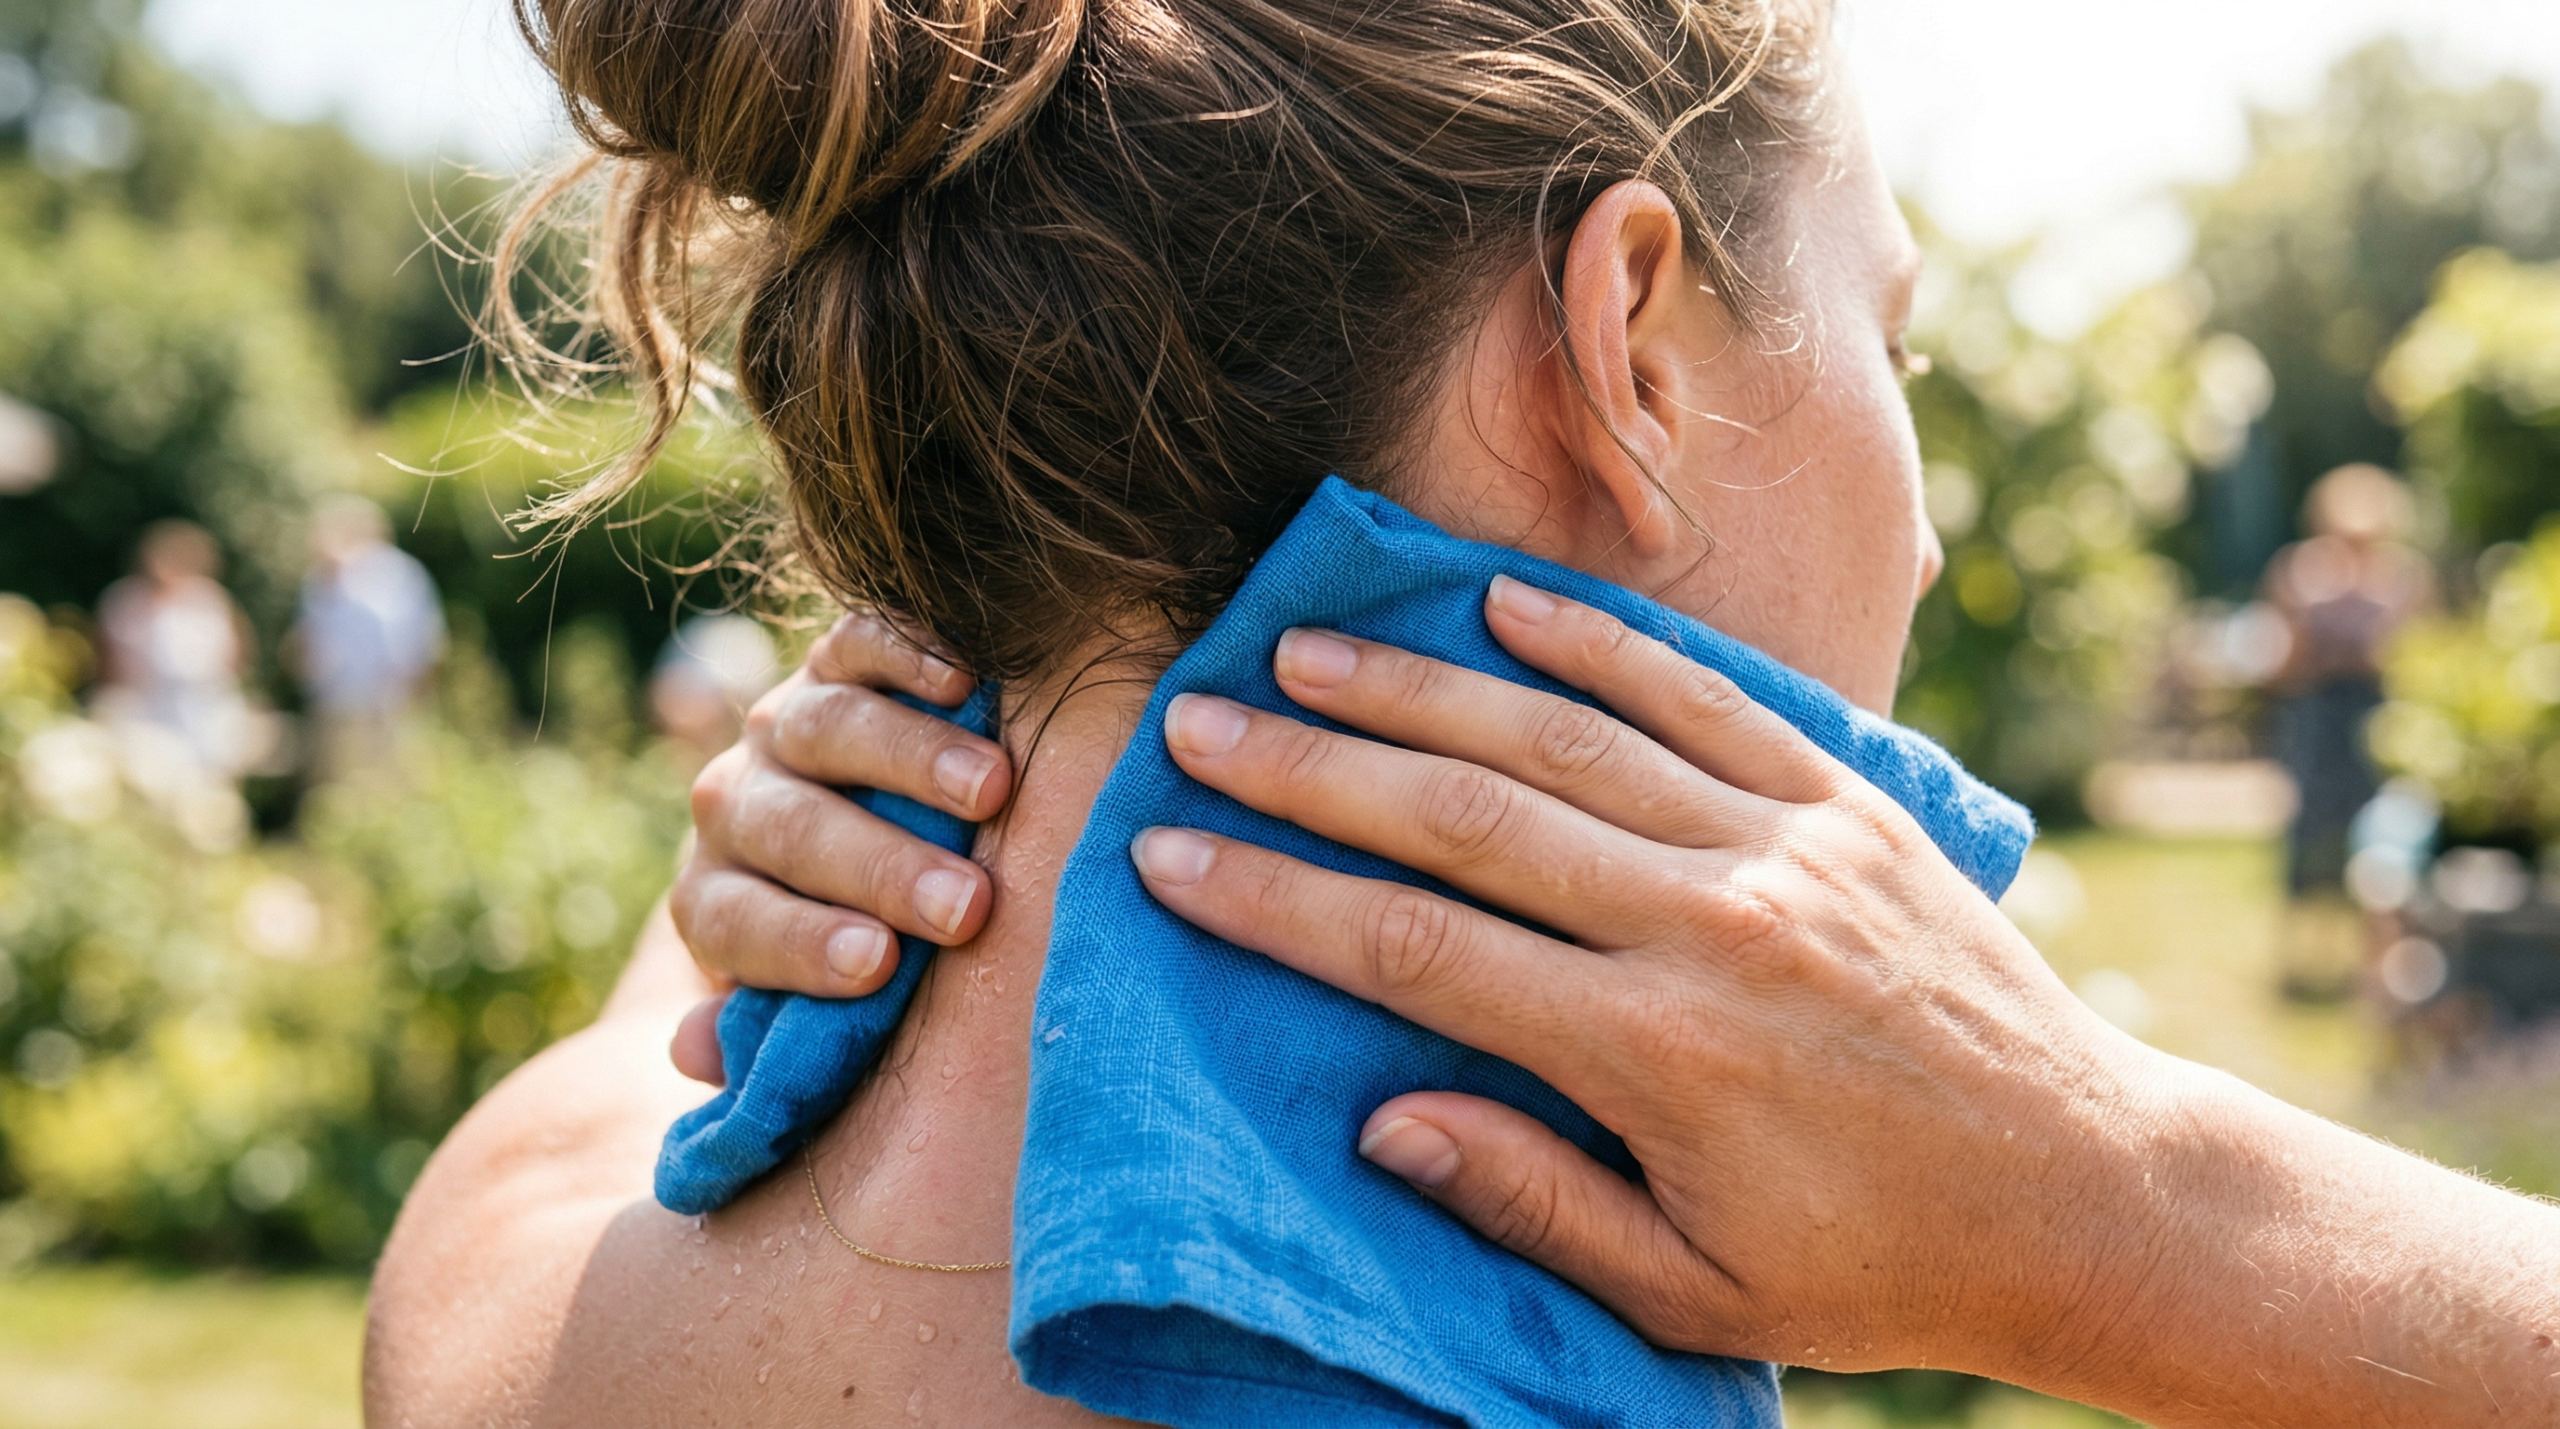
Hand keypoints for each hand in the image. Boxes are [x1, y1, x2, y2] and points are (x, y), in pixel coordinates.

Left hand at [665, 611, 1013, 1081]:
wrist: (846, 827)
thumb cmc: (850, 944)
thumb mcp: (806, 1001)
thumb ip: (764, 1033)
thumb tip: (695, 1051)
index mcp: (717, 898)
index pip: (738, 923)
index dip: (802, 943)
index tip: (880, 966)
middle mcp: (737, 805)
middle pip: (793, 829)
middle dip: (881, 869)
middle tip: (963, 906)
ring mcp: (785, 724)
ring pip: (831, 729)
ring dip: (913, 761)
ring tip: (992, 792)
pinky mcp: (836, 660)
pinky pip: (860, 642)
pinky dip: (908, 655)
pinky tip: (967, 682)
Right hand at [1129, 573, 2139, 1375]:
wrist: (2096, 1193)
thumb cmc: (1879, 1266)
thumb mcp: (1696, 1292)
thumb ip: (1532, 1205)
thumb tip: (1380, 1123)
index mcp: (1657, 1053)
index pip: (1418, 955)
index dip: (1279, 902)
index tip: (1171, 856)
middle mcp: (1710, 923)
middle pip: (1467, 816)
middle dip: (1314, 768)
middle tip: (1198, 724)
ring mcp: (1785, 846)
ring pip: (1568, 736)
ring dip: (1421, 687)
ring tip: (1306, 649)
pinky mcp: (1847, 804)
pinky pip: (1703, 697)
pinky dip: (1597, 643)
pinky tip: (1498, 605)